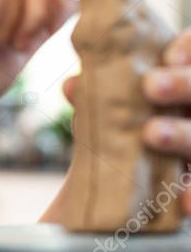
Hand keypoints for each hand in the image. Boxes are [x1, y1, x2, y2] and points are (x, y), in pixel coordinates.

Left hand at [63, 29, 190, 213]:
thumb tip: (72, 86)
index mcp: (180, 82)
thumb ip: (100, 96)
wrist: (132, 192)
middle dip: (183, 84)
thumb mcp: (113, 111)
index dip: (187, 49)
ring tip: (152, 134)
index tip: (167, 54)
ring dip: (181, 134)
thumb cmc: (125, 131)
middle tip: (151, 86)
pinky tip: (185, 201)